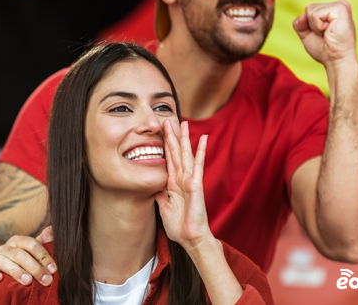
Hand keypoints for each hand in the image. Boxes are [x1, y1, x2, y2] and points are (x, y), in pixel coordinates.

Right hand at [0, 227, 56, 286]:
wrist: (1, 269)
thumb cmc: (22, 260)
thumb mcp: (33, 251)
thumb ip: (43, 242)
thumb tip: (52, 230)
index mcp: (18, 241)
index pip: (32, 244)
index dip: (43, 256)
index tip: (53, 269)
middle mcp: (5, 247)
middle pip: (19, 254)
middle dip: (35, 268)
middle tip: (46, 280)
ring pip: (2, 262)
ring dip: (16, 271)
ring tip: (28, 281)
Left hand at [155, 121, 212, 251]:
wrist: (190, 238)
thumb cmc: (179, 226)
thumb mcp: (163, 207)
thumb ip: (160, 194)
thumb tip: (154, 185)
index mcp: (172, 183)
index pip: (167, 160)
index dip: (164, 146)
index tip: (161, 133)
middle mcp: (181, 179)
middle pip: (175, 153)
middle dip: (172, 136)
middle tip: (168, 119)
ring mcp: (189, 180)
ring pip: (185, 154)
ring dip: (184, 138)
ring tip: (185, 122)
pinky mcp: (196, 184)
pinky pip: (198, 164)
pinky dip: (200, 151)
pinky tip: (203, 138)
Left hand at [293, 0, 357, 68]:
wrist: (335, 60)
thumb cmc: (325, 49)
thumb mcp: (307, 34)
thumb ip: (300, 23)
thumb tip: (302, 15)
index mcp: (334, 8)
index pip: (309, 9)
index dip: (309, 25)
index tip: (323, 34)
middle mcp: (339, 4)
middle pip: (309, 8)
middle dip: (312, 25)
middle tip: (326, 34)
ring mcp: (341, 5)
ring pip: (311, 11)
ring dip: (315, 27)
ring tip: (328, 33)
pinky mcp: (340, 9)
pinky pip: (315, 15)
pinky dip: (318, 27)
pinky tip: (329, 31)